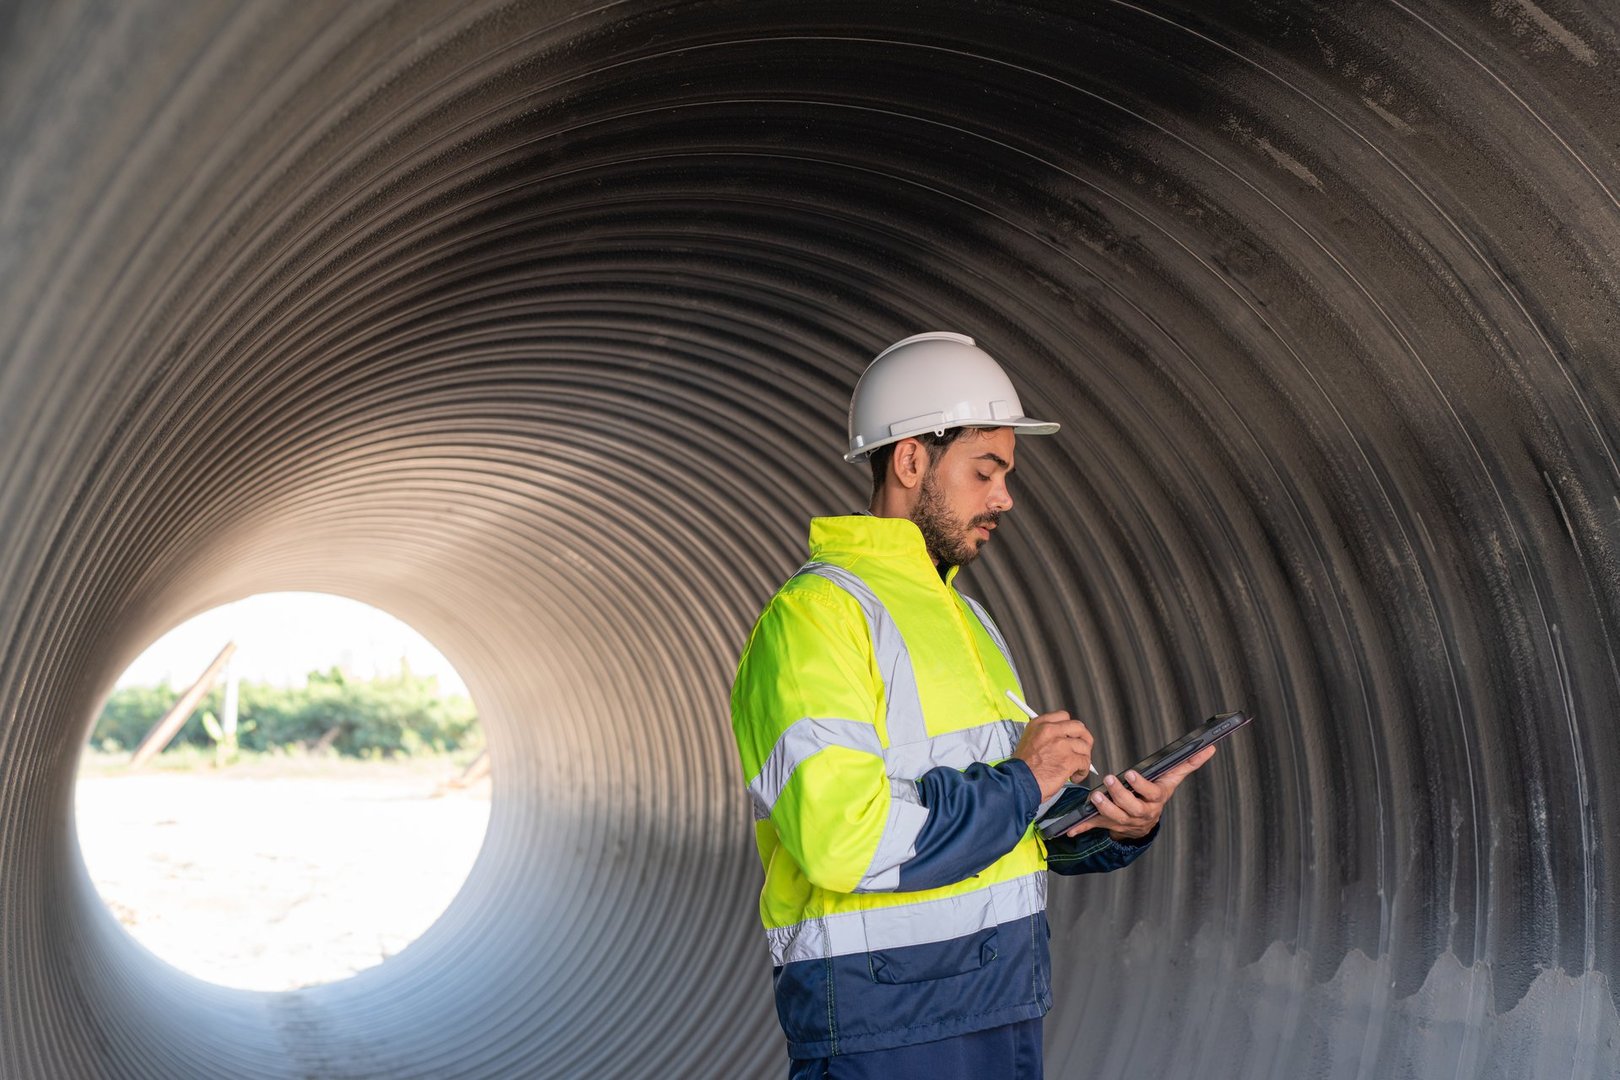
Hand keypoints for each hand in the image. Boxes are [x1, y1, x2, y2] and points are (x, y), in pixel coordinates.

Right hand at [1012, 710, 1093, 800]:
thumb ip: (1046, 736)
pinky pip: (1085, 762)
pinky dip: (1082, 771)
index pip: (1064, 716)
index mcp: (1039, 724)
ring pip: (1085, 747)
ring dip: (1083, 759)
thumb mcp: (1028, 742)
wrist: (1018, 783)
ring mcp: (1061, 744)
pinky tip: (1074, 776)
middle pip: (1079, 727)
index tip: (1071, 737)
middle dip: (1083, 740)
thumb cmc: (1022, 768)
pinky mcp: (1068, 759)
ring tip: (1075, 768)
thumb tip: (1063, 739)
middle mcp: (1050, 731)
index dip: (1070, 729)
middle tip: (1081, 750)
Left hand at [1066, 744, 1216, 839]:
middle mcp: (1141, 813)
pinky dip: (1081, 828)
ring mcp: (1124, 821)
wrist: (1143, 825)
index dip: (1141, 786)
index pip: (1151, 794)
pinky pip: (1093, 827)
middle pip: (1131, 808)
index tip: (1131, 774)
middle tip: (1109, 780)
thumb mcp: (1171, 780)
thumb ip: (1188, 764)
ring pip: (1114, 818)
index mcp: (1155, 800)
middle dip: (1120, 795)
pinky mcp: (1107, 825)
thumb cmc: (1155, 795)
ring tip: (1094, 795)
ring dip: (1104, 808)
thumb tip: (1211, 747)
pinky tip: (1069, 829)